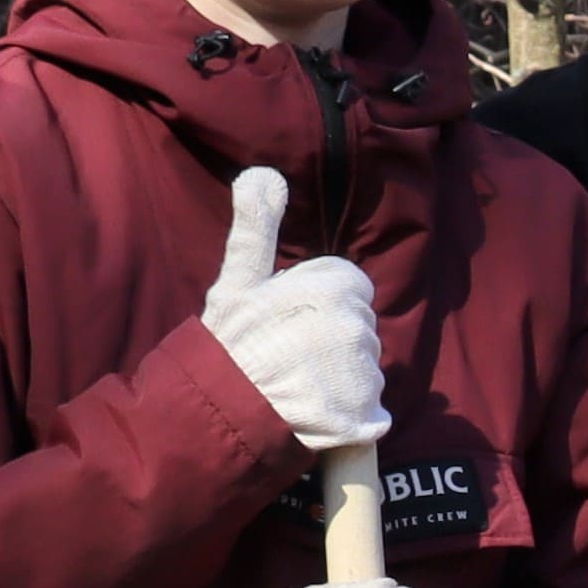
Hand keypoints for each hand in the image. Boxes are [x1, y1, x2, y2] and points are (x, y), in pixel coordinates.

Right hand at [201, 166, 385, 449]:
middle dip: (330, 337)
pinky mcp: (367, 415)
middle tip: (287, 354)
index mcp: (334, 287)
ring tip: (295, 384)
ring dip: (339, 376)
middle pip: (359, 325)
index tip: (285, 319)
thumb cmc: (227, 343)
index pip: (348, 285)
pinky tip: (312, 411)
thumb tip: (263, 173)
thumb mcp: (238, 280)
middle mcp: (357, 326)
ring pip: (364, 367)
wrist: (217, 412)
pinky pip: (371, 410)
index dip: (317, 301)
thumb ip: (257, 227)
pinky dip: (348, 414)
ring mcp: (364, 373)